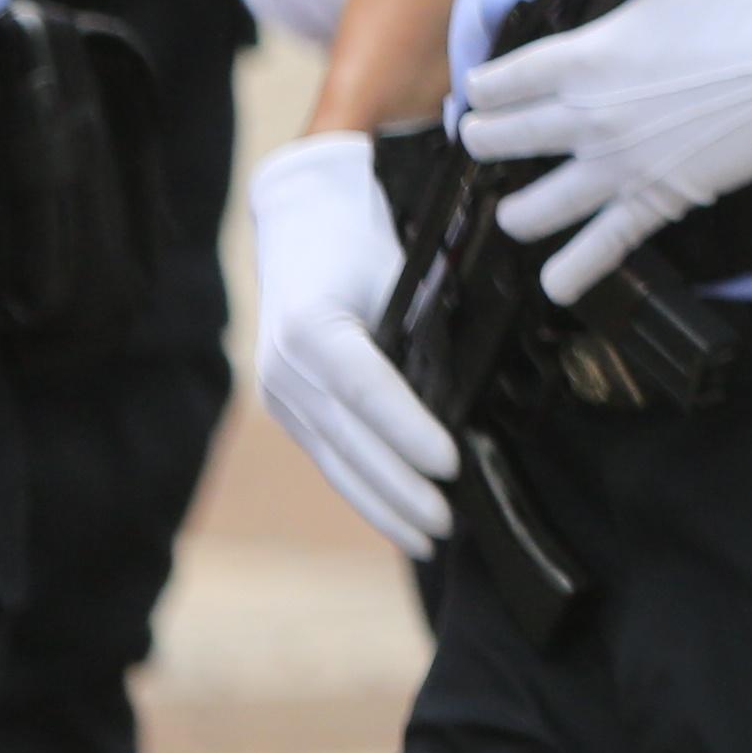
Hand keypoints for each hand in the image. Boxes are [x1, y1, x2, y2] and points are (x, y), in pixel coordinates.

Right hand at [247, 132, 454, 557]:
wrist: (300, 215)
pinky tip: (395, 516)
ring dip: (381, 503)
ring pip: (334, 458)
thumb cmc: (362, 233)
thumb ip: (425, 324)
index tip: (451, 464)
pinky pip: (327, 453)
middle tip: (448, 524)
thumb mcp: (399, 266)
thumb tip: (472, 388)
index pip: (366, 390)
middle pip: (348, 439)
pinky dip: (362, 487)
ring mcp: (279, 390)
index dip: (408, 431)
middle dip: (400, 489)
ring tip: (428, 538)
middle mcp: (284, 365)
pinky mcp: (286, 403)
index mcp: (311, 325)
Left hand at [460, 0, 751, 302]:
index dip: (482, 87)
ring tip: (513, 210)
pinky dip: (571, 272)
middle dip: (484, 140)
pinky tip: (554, 283)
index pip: (495, 84)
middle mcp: (586, 118)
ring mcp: (619, 166)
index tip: (485, 89)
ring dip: (513, 211)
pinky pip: (600, 248)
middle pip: (497, 142)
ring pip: (530, 208)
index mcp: (580, 58)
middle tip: (488, 139)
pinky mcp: (657, 199)